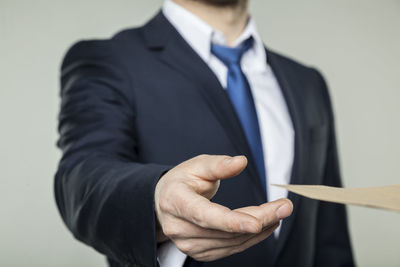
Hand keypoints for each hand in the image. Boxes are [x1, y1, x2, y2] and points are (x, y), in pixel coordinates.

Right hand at [154, 155, 292, 261]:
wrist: (164, 201)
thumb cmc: (182, 181)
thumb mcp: (197, 165)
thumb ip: (219, 164)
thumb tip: (241, 162)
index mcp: (176, 201)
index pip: (204, 215)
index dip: (231, 221)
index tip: (257, 222)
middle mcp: (179, 227)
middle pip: (224, 230)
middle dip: (259, 219)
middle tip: (284, 207)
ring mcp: (188, 244)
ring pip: (231, 242)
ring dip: (259, 230)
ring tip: (278, 213)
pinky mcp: (199, 252)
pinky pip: (230, 249)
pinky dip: (251, 238)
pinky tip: (264, 225)